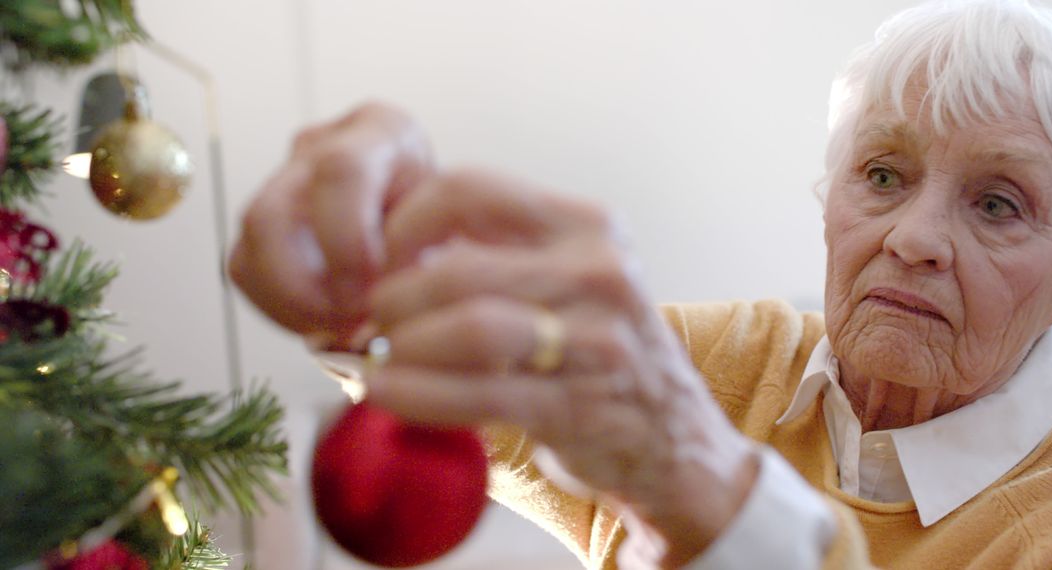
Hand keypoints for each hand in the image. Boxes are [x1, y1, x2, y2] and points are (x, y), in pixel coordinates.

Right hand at [228, 103, 433, 340]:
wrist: (435, 213)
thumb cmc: (447, 216)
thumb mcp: (453, 224)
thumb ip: (424, 255)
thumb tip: (385, 309)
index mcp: (380, 132)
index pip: (340, 171)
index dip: (347, 241)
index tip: (371, 292)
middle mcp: (322, 146)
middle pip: (269, 213)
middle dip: (303, 287)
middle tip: (348, 324)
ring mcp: (285, 182)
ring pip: (249, 249)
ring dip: (291, 306)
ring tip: (340, 332)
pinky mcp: (265, 223)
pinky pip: (246, 272)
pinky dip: (282, 311)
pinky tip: (325, 325)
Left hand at [365, 168, 758, 567]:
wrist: (674, 437)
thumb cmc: (596, 347)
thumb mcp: (566, 276)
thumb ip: (493, 252)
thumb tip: (382, 252)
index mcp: (586, 223)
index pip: (469, 188)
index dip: (403, 222)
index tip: (375, 259)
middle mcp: (600, 269)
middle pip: (461, 267)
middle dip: (393, 297)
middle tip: (366, 321)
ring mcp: (598, 337)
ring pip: (471, 328)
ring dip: (404, 346)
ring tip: (374, 357)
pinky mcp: (582, 403)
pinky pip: (482, 393)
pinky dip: (419, 394)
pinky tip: (384, 393)